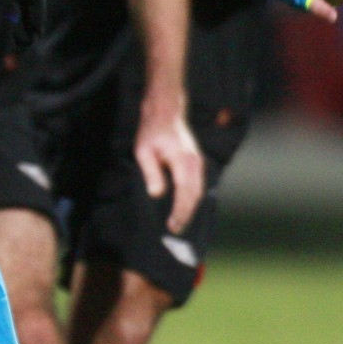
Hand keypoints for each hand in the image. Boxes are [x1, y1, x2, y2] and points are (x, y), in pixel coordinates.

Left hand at [134, 101, 204, 233]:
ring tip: (179, 224)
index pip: (185, 193)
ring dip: (190, 209)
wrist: (166, 113)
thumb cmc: (152, 132)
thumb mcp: (144, 151)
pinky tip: (184, 209)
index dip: (180, 212)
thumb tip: (157, 194)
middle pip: (195, 196)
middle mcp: (195, 163)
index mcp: (183, 161)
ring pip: (199, 192)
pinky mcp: (196, 163)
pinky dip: (192, 199)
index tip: (172, 226)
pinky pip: (198, 186)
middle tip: (175, 231)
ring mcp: (198, 163)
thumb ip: (151, 173)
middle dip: (186, 215)